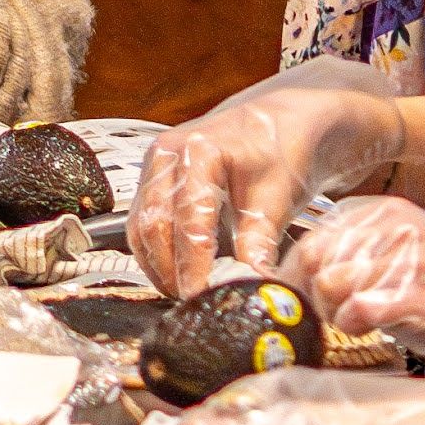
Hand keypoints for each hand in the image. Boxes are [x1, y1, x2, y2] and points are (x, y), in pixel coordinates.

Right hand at [129, 67, 408, 296]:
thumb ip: (259, 239)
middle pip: (153, 223)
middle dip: (168, 269)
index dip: (192, 262)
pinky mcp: (153, 180)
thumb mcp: (279, 194)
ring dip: (157, 265)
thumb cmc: (284, 150)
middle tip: (191, 302)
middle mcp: (167, 153)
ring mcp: (155, 166)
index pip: (189, 216)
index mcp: (199, 149)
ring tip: (183, 293)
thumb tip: (252, 285)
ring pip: (140, 226)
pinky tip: (176, 274)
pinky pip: (142, 223)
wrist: (282, 122)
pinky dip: (156, 253)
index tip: (201, 295)